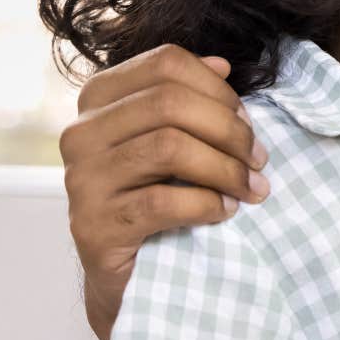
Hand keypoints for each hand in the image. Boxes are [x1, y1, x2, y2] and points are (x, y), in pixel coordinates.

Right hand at [59, 45, 269, 339]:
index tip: (248, 121)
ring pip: (168, 147)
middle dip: (229, 130)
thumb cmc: (162, 197)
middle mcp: (80, 134)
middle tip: (259, 161)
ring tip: (249, 189)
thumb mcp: (179, 140)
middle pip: (170, 103)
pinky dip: (206, 204)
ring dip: (224, 169)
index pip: (165, 63)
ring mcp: (80, 180)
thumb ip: (193, 99)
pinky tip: (223, 213)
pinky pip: (161, 201)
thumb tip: (223, 64)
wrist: (136, 276)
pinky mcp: (92, 225)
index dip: (219, 89)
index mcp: (99, 100)